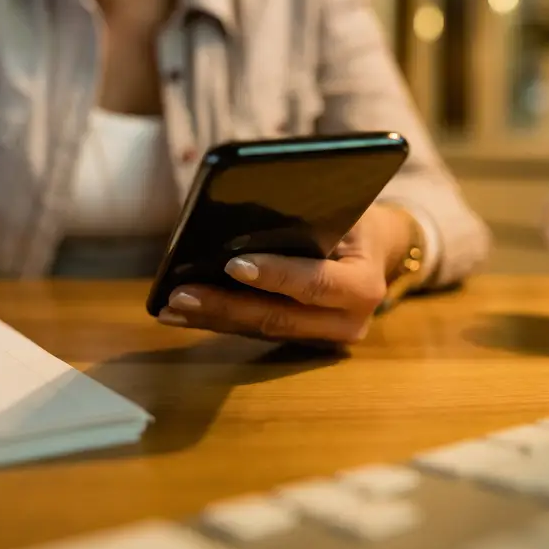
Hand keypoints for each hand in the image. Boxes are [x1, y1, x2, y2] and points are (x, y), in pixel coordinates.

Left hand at [156, 205, 414, 344]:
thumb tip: (240, 210)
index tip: (232, 263)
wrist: (377, 248)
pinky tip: (183, 311)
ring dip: (213, 318)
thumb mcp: (342, 206)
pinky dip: (219, 320)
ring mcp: (325, 339)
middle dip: (225, 306)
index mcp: (364, 286)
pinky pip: (257, 332)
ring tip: (171, 304)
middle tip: (181, 293)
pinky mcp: (302, 341)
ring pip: (262, 330)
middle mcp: (348, 323)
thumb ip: (306, 213)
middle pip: (279, 318)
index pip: (315, 284)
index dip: (275, 275)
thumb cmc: (354, 217)